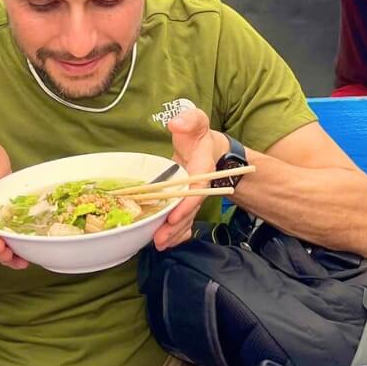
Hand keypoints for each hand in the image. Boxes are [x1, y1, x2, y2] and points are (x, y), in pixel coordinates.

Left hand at [159, 108, 226, 249]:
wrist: (207, 147)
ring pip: (186, 218)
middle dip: (176, 226)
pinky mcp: (186, 202)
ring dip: (174, 233)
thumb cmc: (197, 135)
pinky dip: (176, 233)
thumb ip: (189, 121)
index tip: (173, 216)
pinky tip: (165, 243)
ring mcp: (193, 196)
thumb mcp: (196, 121)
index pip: (198, 189)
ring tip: (158, 244)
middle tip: (160, 239)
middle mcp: (200, 186)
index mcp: (203, 168)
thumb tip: (176, 123)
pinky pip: (183, 220)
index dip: (186, 204)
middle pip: (190, 210)